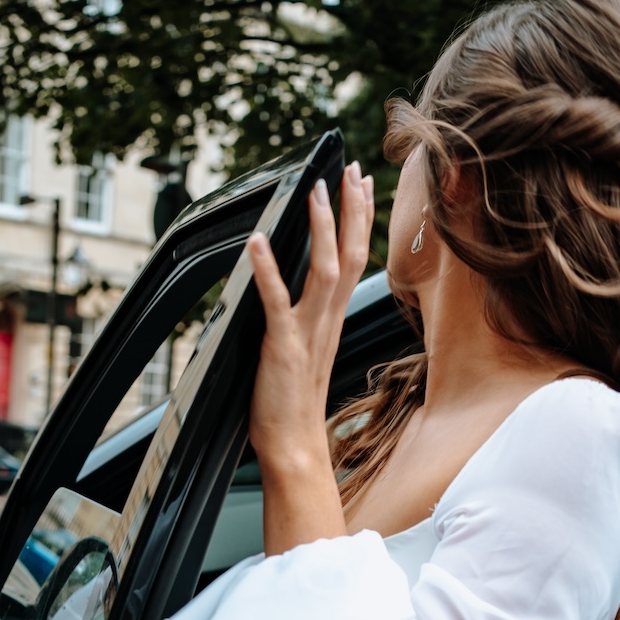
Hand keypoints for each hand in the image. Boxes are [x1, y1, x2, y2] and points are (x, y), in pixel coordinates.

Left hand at [247, 161, 374, 553]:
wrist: (293, 449)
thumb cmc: (291, 409)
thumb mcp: (301, 355)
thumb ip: (300, 321)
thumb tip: (292, 296)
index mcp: (331, 322)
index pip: (353, 261)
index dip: (359, 221)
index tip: (360, 186)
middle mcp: (326, 323)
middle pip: (349, 256)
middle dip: (351, 210)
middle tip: (351, 170)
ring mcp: (307, 334)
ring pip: (324, 271)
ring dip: (321, 228)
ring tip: (315, 191)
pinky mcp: (283, 347)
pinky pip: (277, 302)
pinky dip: (268, 271)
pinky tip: (258, 242)